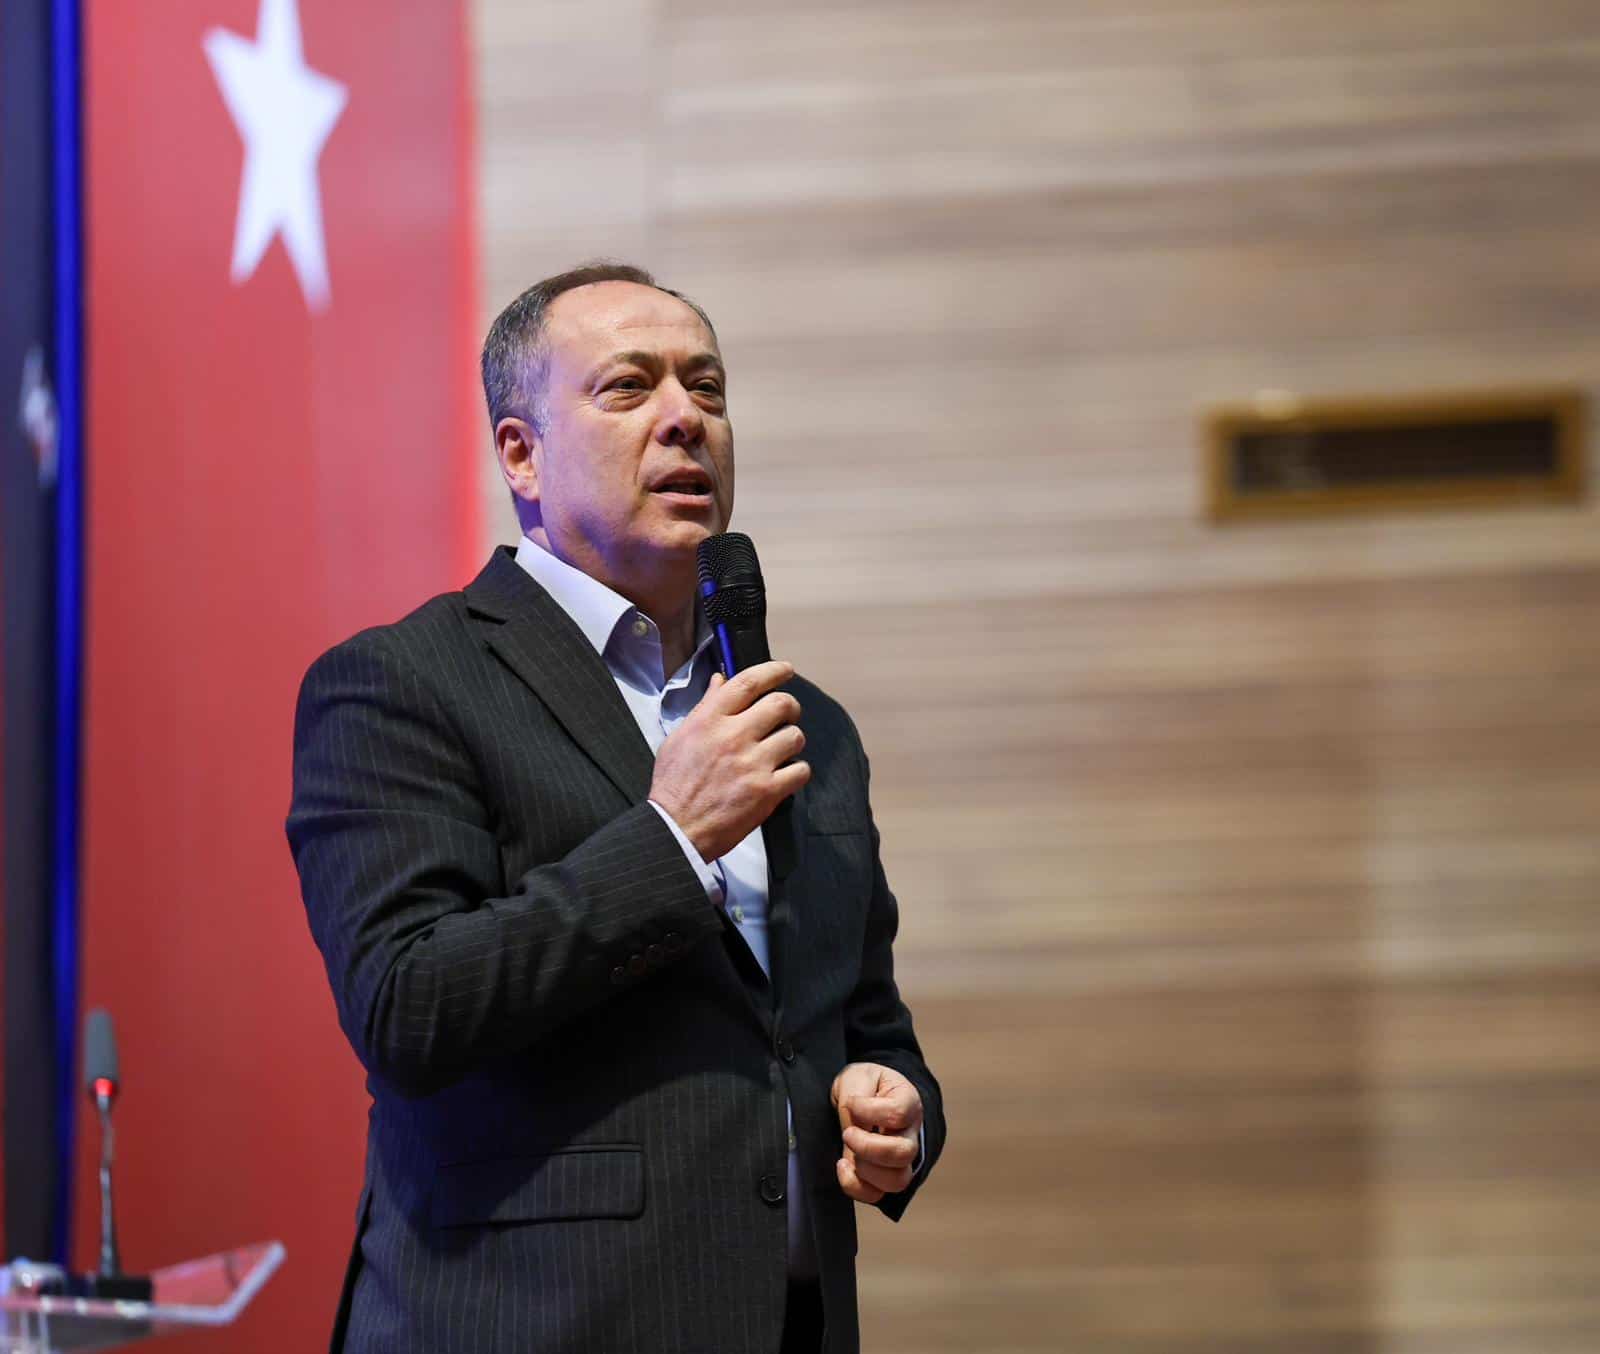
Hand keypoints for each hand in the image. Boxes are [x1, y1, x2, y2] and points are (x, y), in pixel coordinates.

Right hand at [649, 660, 809, 861]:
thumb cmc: (674, 786)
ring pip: (795, 736)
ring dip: (792, 741)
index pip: (749, 682)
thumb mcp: (680, 737)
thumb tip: (721, 681)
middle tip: (788, 714)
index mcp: (710, 721)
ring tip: (781, 750)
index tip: (785, 670)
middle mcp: (733, 737)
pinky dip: (797, 771)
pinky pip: (800, 770)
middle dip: (790, 706)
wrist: (676, 829)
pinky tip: (785, 775)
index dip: (773, 670)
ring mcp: (753, 764)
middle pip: (780, 704)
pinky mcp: (767, 791)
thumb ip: (705, 707)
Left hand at [831, 1062, 922, 1203]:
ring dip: (865, 1170)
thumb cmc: (863, 1085)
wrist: (860, 1095)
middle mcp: (910, 1134)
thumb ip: (857, 1099)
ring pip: (897, 1181)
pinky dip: (856, 1186)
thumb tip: (857, 1128)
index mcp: (909, 1103)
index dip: (870, 1112)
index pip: (899, 1114)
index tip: (852, 1104)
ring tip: (847, 1153)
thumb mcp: (858, 1078)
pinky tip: (844, 1166)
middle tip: (847, 1134)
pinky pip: (877, 1195)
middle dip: (868, 1147)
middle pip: (904, 1153)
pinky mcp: (883, 1177)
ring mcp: (900, 1160)